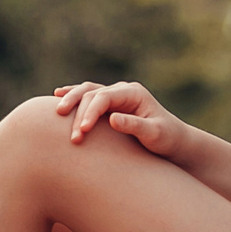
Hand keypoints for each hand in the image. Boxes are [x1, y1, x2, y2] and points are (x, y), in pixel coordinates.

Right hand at [51, 80, 189, 160]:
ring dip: (71, 101)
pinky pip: (87, 96)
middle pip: (92, 95)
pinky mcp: (110, 104)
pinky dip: (73, 95)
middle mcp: (123, 90)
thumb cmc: (166, 139)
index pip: (104, 98)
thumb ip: (135, 126)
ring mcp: (116, 96)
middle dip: (79, 114)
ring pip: (87, 92)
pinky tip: (57, 96)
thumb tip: (112, 119)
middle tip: (73, 138)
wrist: (174, 141)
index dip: (90, 113)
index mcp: (134, 93)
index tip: (83, 132)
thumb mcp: (155, 134)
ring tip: (57, 113)